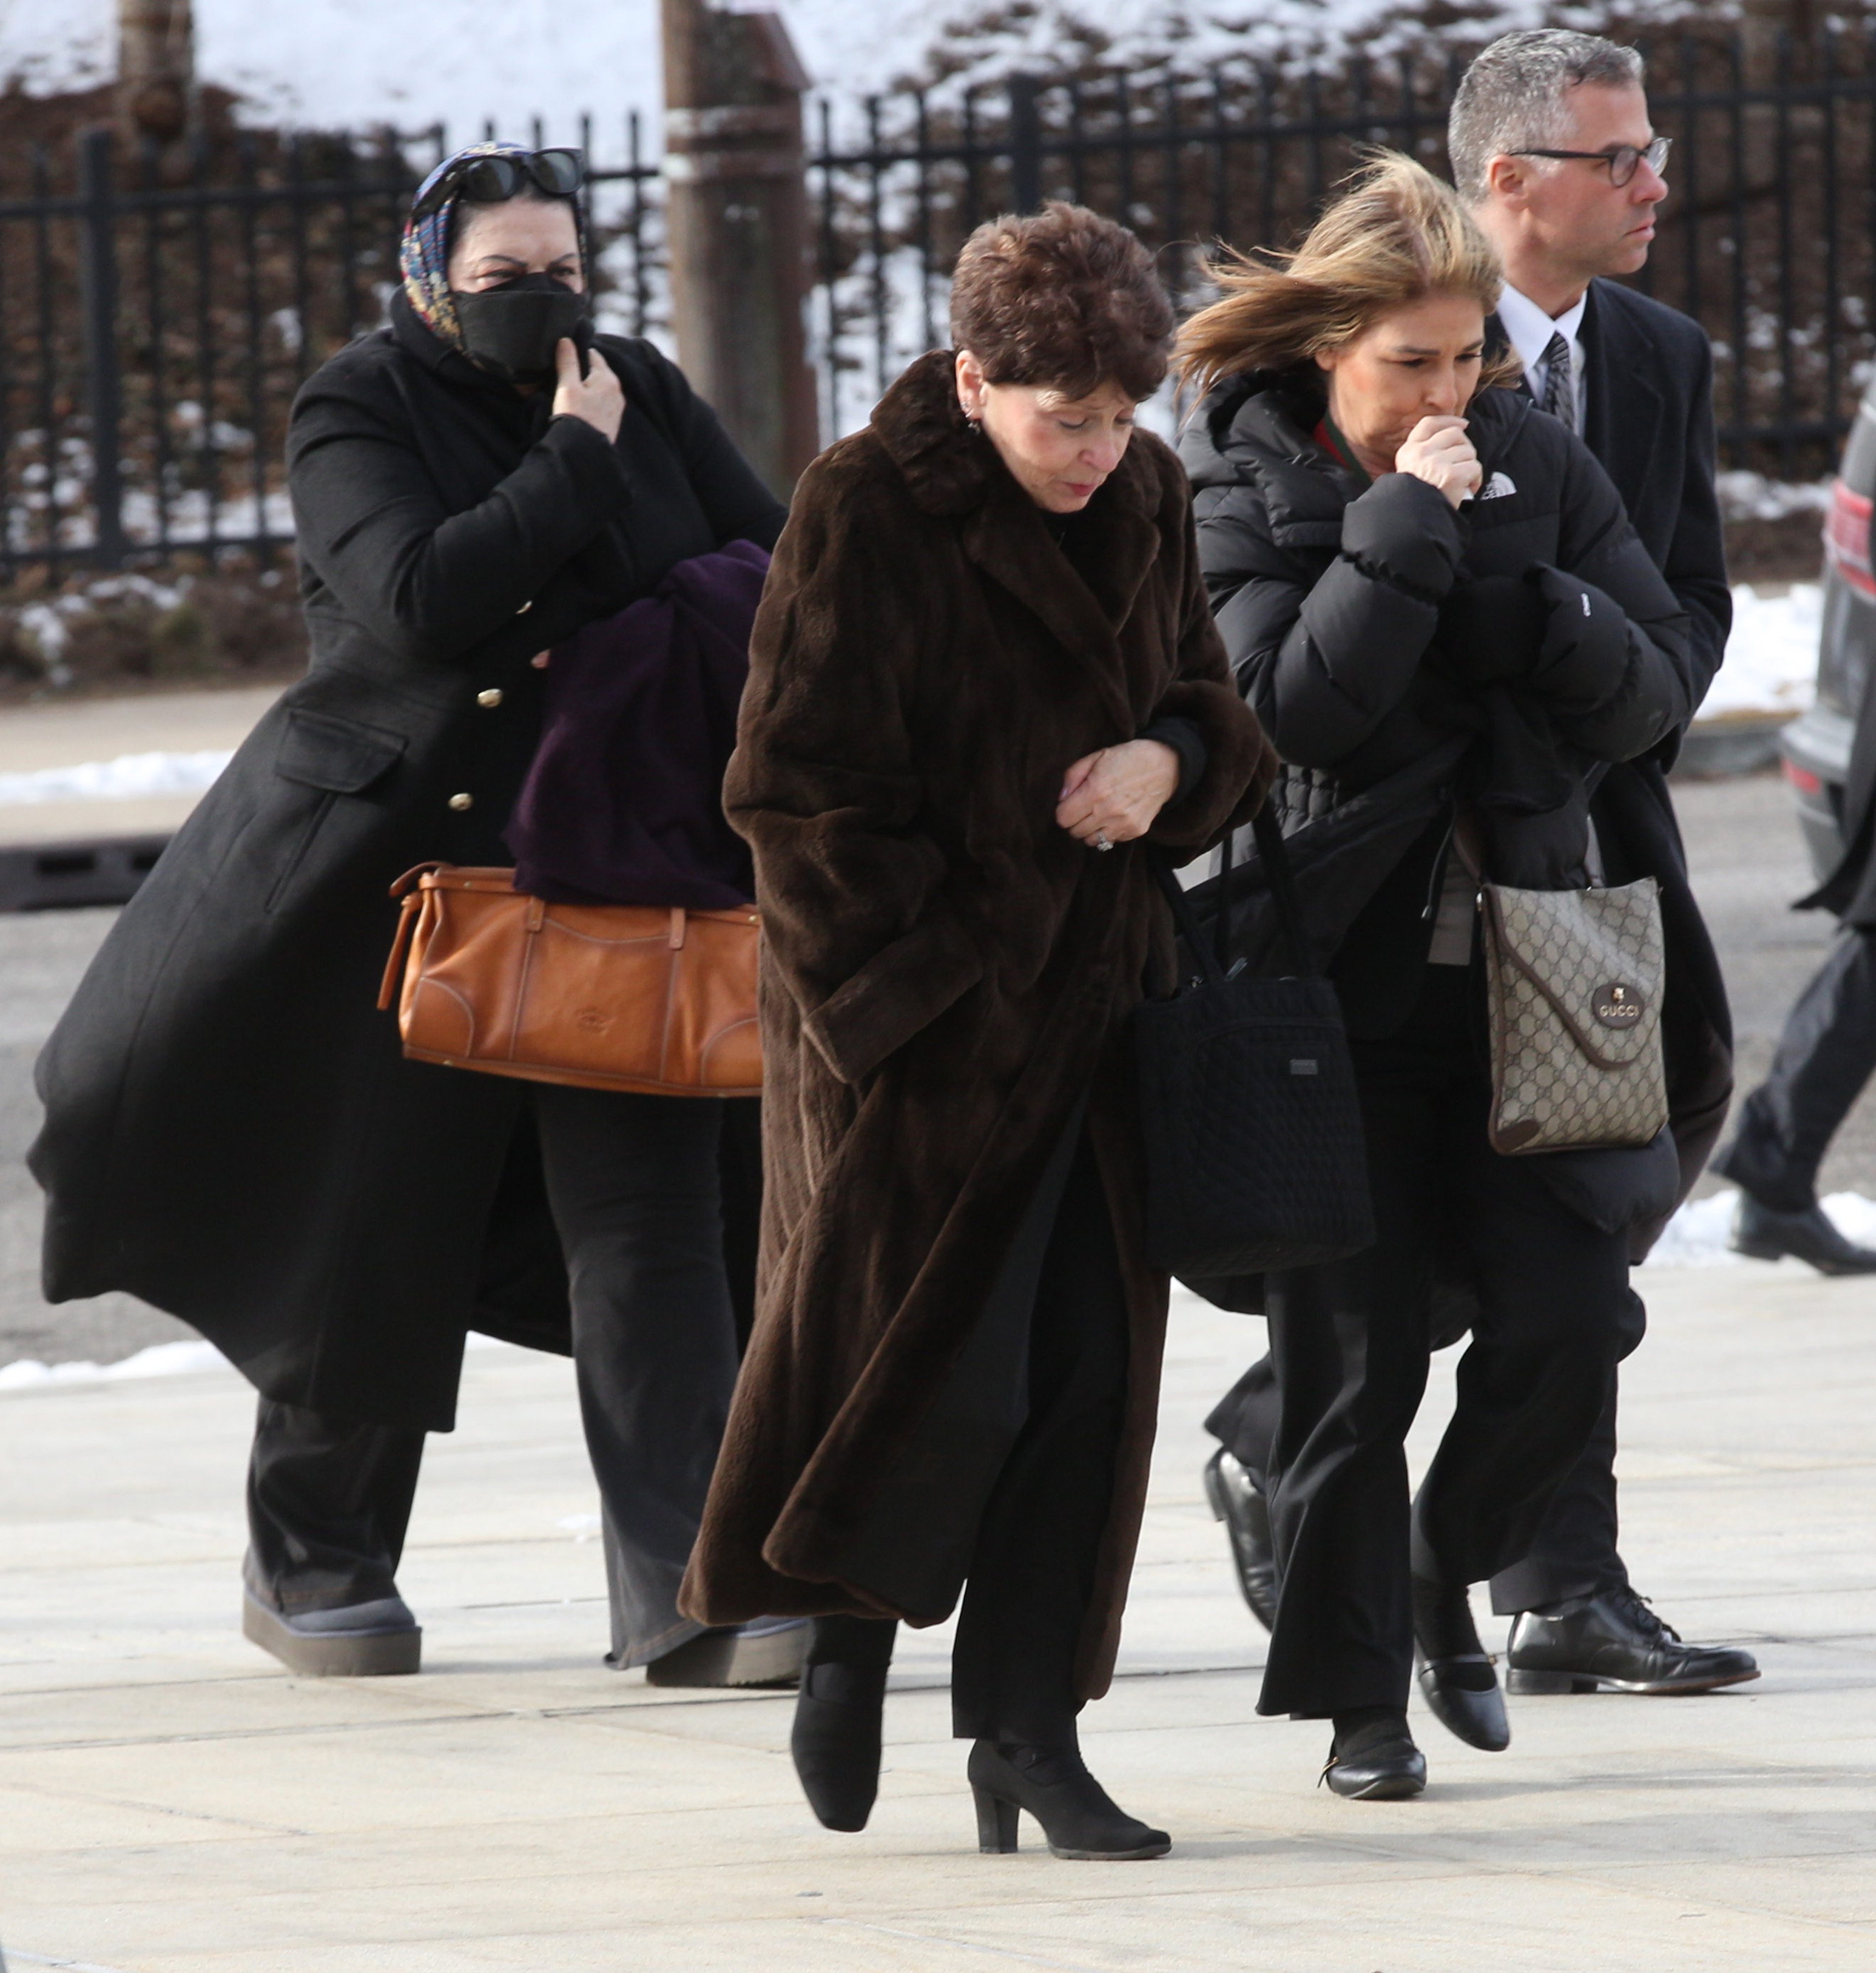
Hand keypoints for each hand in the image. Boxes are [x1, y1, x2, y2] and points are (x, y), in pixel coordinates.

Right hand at [551, 338, 624, 441]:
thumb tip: (567, 340)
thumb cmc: (575, 418)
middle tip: (564, 379)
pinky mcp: (613, 420)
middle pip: (597, 371)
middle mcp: (617, 390)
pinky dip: (591, 400)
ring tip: (570, 395)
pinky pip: (601, 402)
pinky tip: (580, 408)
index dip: (577, 354)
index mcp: (608, 378)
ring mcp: (617, 406)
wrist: (585, 453)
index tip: (564, 361)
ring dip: (587, 387)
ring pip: (599, 387)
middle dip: (582, 371)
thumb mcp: (567, 386)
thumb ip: (568, 362)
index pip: (592, 354)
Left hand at [1055, 740, 1180, 848]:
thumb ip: (1073, 777)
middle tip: (1085, 807)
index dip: (1063, 811)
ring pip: (1091, 841)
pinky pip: (1111, 841)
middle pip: (1075, 832)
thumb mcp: (1096, 756)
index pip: (1063, 819)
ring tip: (1098, 813)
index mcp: (1095, 791)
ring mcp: (1124, 823)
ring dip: (1090, 830)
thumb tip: (1062, 799)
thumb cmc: (1127, 758)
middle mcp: (1109, 811)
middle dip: (1075, 820)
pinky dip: (1108, 831)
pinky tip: (1115, 815)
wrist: (1164, 765)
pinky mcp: (1135, 830)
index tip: (1070, 804)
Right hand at [1395, 415, 1480, 508]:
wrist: (1415, 525)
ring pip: (1468, 451)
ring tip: (1462, 481)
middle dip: (1465, 447)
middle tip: (1463, 464)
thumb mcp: (1411, 472)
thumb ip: (1425, 453)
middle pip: (1455, 434)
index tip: (1462, 424)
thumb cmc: (1418, 500)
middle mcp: (1421, 453)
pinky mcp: (1451, 475)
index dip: (1449, 420)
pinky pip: (1475, 467)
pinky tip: (1466, 489)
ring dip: (1470, 466)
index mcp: (1408, 451)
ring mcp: (1436, 463)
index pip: (1429, 423)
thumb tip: (1456, 431)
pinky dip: (1475, 480)